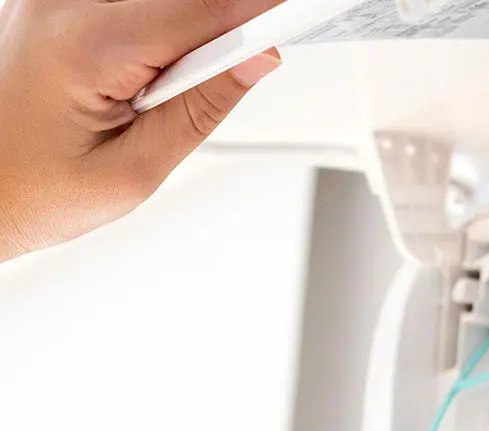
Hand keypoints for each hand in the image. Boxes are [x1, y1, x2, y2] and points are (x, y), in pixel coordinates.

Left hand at [0, 0, 283, 260]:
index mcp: (82, 43)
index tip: (299, 14)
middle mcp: (57, 2)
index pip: (201, 8)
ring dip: (180, 35)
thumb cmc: (25, 192)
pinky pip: (126, 5)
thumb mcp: (132, 171)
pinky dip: (151, 32)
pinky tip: (131, 76)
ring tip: (150, 93)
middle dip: (217, 31)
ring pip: (158, 3)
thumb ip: (202, 109)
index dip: (258, 12)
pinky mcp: (48, 1)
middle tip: (214, 81)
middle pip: (182, 0)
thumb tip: (256, 59)